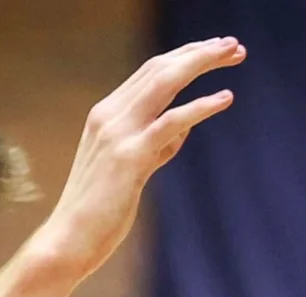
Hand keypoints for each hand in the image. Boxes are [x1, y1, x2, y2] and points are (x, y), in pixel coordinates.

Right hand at [29, 38, 244, 279]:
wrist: (69, 241)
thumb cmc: (100, 213)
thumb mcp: (130, 171)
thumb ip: (155, 146)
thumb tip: (183, 128)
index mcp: (106, 114)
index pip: (150, 71)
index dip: (185, 56)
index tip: (216, 50)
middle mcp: (109, 115)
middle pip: (160, 68)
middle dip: (199, 52)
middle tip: (235, 45)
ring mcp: (118, 134)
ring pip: (165, 82)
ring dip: (202, 64)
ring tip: (236, 54)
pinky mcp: (130, 158)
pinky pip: (170, 122)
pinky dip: (200, 106)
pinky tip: (225, 98)